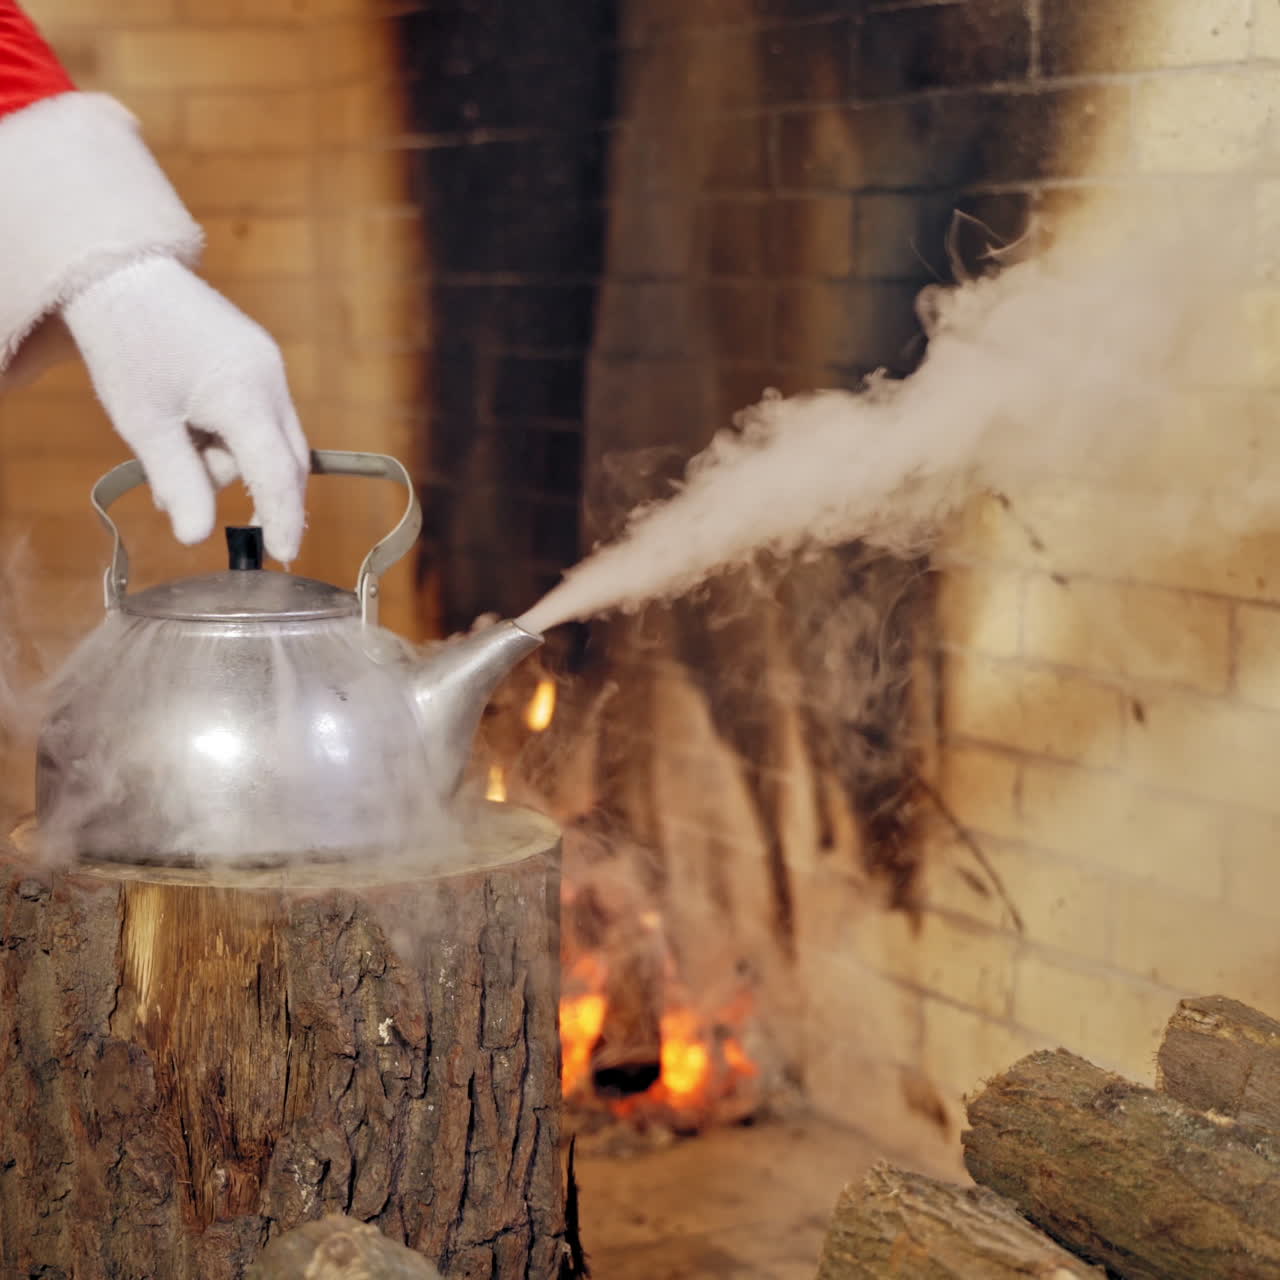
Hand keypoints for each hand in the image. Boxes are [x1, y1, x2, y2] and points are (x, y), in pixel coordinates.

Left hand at [61, 255, 308, 562]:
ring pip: (270, 441)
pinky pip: (260, 415)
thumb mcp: (144, 424)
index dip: (281, 518)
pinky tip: (191, 432)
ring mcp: (270, 366)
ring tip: (173, 459)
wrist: (122, 271)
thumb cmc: (127, 344)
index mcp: (242, 394)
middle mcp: (270, 380)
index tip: (282, 554)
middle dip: (260, 495)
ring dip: (231, 462)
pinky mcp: (260, 360)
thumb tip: (195, 536)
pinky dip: (232, 437)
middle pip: (285, 461)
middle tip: (235, 527)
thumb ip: (178, 482)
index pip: (275, 473)